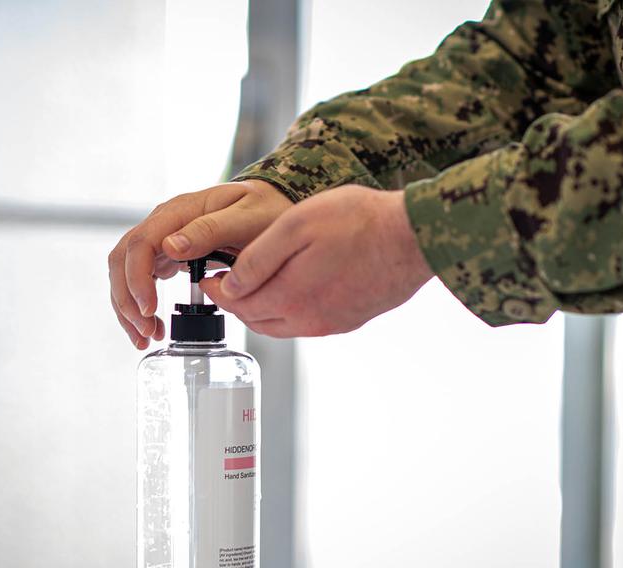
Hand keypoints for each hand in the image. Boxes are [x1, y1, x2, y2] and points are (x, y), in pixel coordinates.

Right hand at [108, 179, 292, 348]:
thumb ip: (210, 231)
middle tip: (147, 331)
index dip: (137, 279)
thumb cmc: (265, 208)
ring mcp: (163, 238)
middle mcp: (165, 223)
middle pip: (123, 259)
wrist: (275, 203)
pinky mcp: (168, 254)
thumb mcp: (246, 218)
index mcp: (180, 211)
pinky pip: (141, 278)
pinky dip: (140, 304)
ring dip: (128, 307)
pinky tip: (150, 326)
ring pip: (126, 272)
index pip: (141, 244)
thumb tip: (170, 247)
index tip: (150, 309)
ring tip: (146, 336)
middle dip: (127, 299)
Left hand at [200, 185, 433, 336]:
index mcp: (289, 298)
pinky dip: (290, 310)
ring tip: (257, 285)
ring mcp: (331, 324)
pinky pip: (307, 323)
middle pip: (257, 320)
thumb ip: (257, 259)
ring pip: (281, 326)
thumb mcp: (296, 226)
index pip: (238, 304)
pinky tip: (294, 288)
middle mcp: (308, 320)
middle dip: (238, 303)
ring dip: (263, 309)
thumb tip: (231, 285)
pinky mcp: (350, 321)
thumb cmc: (358, 221)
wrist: (413, 237)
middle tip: (228, 283)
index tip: (210, 278)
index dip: (218, 291)